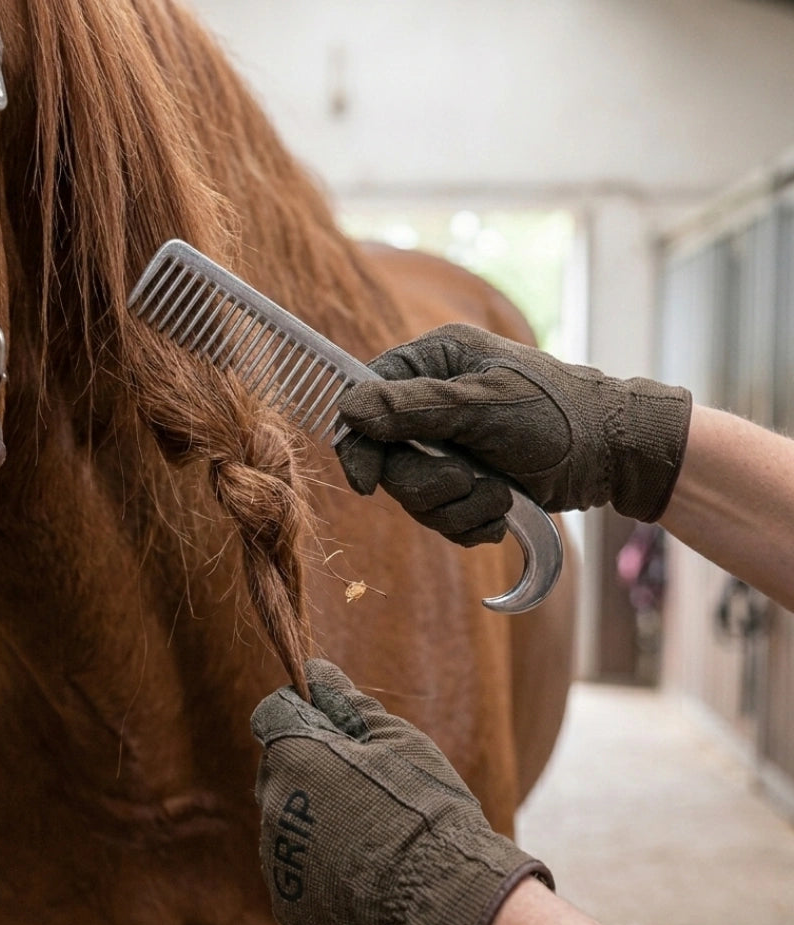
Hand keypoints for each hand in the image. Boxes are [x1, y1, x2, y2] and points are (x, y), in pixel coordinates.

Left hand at [251, 658, 552, 924]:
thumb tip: (316, 671)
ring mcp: (275, 859)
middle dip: (309, 768)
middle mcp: (269, 804)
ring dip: (314, 819)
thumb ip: (345, 701)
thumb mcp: (393, 737)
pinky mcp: (289, 905)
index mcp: (291, 754)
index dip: (306, 716)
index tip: (339, 730)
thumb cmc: (422, 804)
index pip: (274, 716)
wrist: (442, 894)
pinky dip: (321, 868)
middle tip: (364, 784)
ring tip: (370, 834)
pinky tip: (362, 870)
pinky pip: (297, 872)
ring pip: (286, 822)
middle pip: (279, 770)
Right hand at [336, 324, 691, 543]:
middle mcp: (432, 400)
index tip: (368, 482)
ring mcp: (448, 443)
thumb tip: (348, 409)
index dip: (361, 443)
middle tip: (468, 483)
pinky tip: (503, 512)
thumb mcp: (486, 407)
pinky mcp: (464, 479)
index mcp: (434, 361)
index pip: (366, 398)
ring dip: (457, 507)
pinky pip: (441, 514)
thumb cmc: (560, 417)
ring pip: (414, 494)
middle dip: (429, 485)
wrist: (617, 456)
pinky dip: (470, 522)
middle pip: (388, 459)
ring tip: (499, 498)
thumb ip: (414, 408)